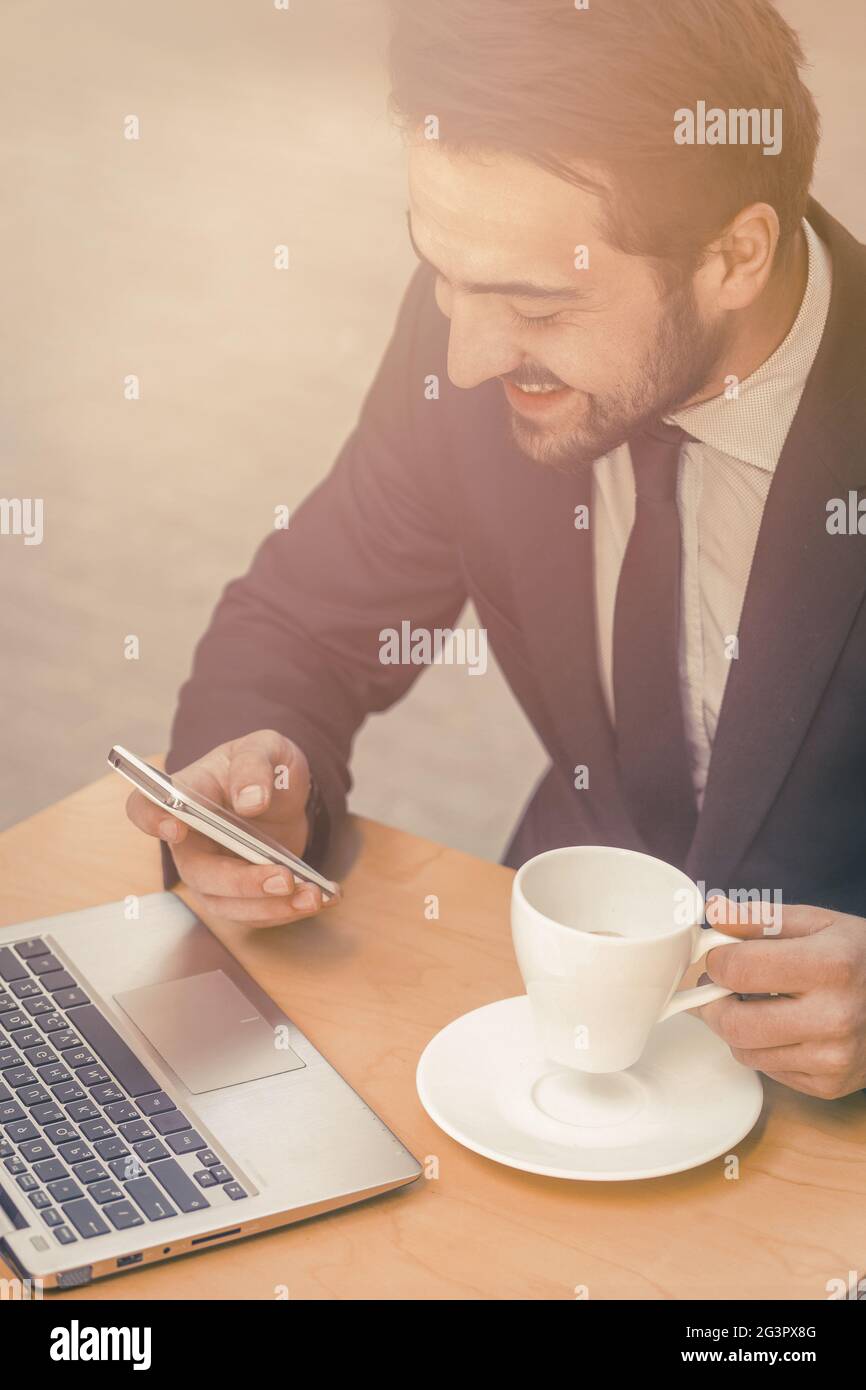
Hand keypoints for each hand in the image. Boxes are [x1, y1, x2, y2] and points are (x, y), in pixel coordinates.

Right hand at [125, 729, 337, 926]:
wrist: (283, 790)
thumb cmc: (262, 764)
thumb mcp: (265, 747)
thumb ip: (254, 765)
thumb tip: (250, 800)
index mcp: (185, 795)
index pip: (145, 808)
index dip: (152, 820)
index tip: (176, 827)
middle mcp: (191, 840)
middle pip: (197, 872)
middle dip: (241, 883)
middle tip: (284, 878)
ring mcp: (213, 870)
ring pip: (227, 904)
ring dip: (270, 907)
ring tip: (313, 896)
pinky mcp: (240, 891)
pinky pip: (257, 912)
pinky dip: (290, 911)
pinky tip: (323, 897)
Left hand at [692, 897, 865, 1098]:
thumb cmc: (858, 958)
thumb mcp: (817, 924)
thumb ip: (760, 919)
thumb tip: (715, 911)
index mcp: (830, 966)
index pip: (740, 969)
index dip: (717, 960)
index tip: (719, 955)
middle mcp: (834, 1017)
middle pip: (735, 1023)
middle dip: (712, 1002)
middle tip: (716, 987)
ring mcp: (833, 1058)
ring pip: (745, 1052)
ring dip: (735, 1027)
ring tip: (753, 1004)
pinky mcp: (828, 1085)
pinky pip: (768, 1070)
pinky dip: (761, 1049)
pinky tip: (781, 1028)